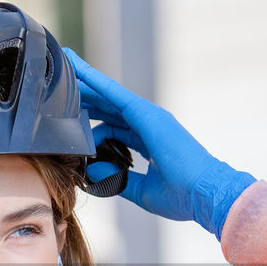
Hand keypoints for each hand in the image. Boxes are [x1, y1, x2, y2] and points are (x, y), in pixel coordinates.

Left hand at [64, 48, 255, 239]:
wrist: (205, 194)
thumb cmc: (181, 196)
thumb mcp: (141, 190)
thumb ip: (116, 179)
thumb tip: (91, 171)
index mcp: (149, 140)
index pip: (115, 127)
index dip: (95, 125)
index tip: (75, 129)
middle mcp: (148, 124)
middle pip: (109, 108)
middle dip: (87, 99)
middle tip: (62, 92)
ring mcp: (149, 116)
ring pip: (108, 95)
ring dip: (86, 83)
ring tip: (65, 69)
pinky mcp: (147, 114)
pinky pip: (114, 93)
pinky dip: (96, 80)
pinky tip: (78, 70)